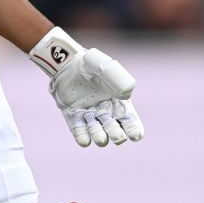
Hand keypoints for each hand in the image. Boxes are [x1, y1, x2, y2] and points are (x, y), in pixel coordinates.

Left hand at [29, 28, 144, 148]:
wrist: (69, 62)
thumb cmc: (92, 64)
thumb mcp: (109, 69)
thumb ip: (120, 80)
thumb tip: (126, 96)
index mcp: (118, 101)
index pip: (129, 120)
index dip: (134, 130)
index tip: (134, 135)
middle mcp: (105, 110)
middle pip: (114, 129)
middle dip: (116, 134)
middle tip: (116, 135)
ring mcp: (89, 114)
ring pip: (97, 133)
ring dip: (99, 137)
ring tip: (101, 138)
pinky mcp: (73, 115)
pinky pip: (78, 131)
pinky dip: (81, 137)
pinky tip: (84, 140)